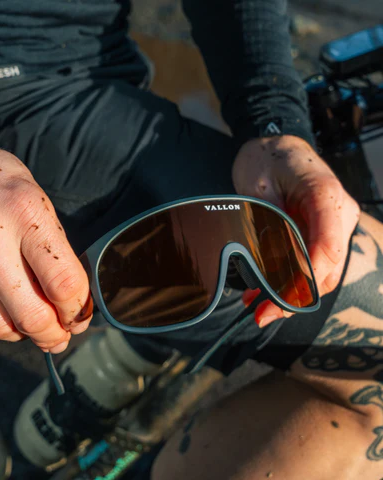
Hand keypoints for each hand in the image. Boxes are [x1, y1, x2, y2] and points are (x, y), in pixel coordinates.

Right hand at [0, 150, 92, 352]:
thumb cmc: (12, 194)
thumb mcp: (44, 213)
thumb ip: (58, 258)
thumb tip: (73, 308)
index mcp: (29, 216)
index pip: (63, 282)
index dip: (77, 311)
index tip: (81, 319)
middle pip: (31, 313)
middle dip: (52, 335)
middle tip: (62, 339)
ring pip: (2, 323)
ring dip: (26, 335)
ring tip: (39, 329)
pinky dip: (3, 326)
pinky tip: (13, 316)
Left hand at [232, 135, 359, 326]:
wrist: (274, 145)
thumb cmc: (266, 159)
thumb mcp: (257, 188)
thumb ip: (267, 225)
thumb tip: (270, 268)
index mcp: (326, 196)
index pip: (327, 249)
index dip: (304, 281)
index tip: (277, 301)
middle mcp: (338, 213)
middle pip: (325, 268)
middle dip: (294, 296)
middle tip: (261, 313)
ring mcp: (333, 224)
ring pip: (320, 272)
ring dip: (290, 293)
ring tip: (256, 305)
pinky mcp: (321, 232)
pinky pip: (310, 262)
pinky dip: (289, 280)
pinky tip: (263, 291)